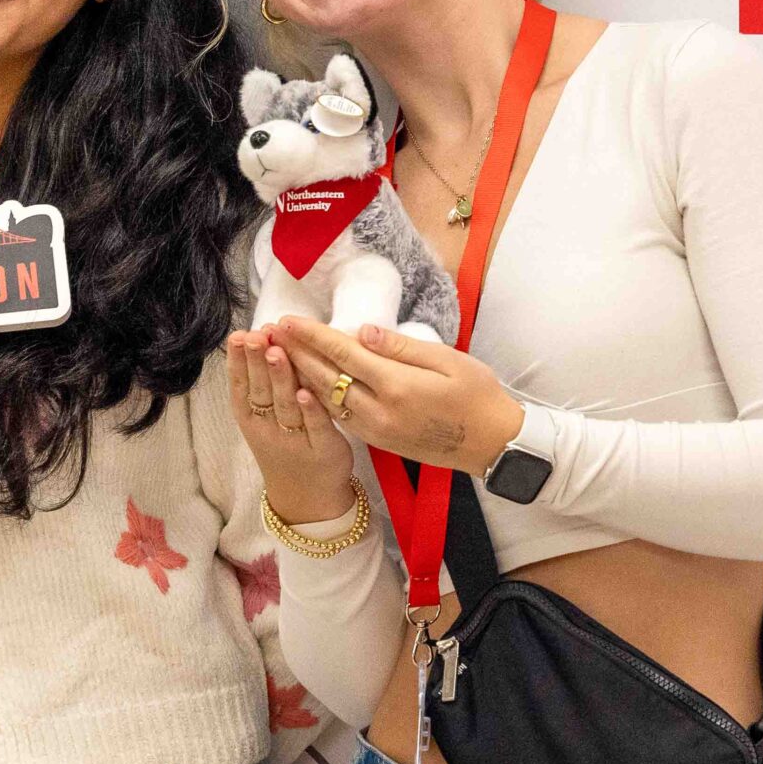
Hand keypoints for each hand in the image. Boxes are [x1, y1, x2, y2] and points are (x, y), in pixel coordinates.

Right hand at [226, 328, 357, 523]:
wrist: (307, 496)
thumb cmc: (284, 444)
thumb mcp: (262, 419)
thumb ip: (259, 384)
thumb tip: (258, 337)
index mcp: (251, 419)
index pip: (241, 386)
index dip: (238, 362)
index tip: (239, 335)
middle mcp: (268, 429)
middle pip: (261, 392)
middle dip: (257, 362)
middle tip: (256, 335)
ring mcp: (295, 440)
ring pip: (285, 406)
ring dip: (280, 378)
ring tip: (277, 352)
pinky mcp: (323, 449)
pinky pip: (315, 427)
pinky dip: (310, 410)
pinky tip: (306, 392)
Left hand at [269, 315, 524, 475]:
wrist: (493, 445)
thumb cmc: (478, 395)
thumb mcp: (448, 361)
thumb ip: (401, 347)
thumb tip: (362, 330)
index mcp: (397, 386)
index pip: (343, 354)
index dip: (312, 335)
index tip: (287, 318)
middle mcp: (379, 411)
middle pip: (325, 378)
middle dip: (295, 353)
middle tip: (268, 332)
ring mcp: (376, 430)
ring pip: (326, 399)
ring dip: (300, 375)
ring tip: (278, 354)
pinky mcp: (378, 441)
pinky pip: (339, 415)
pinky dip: (318, 396)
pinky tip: (306, 382)